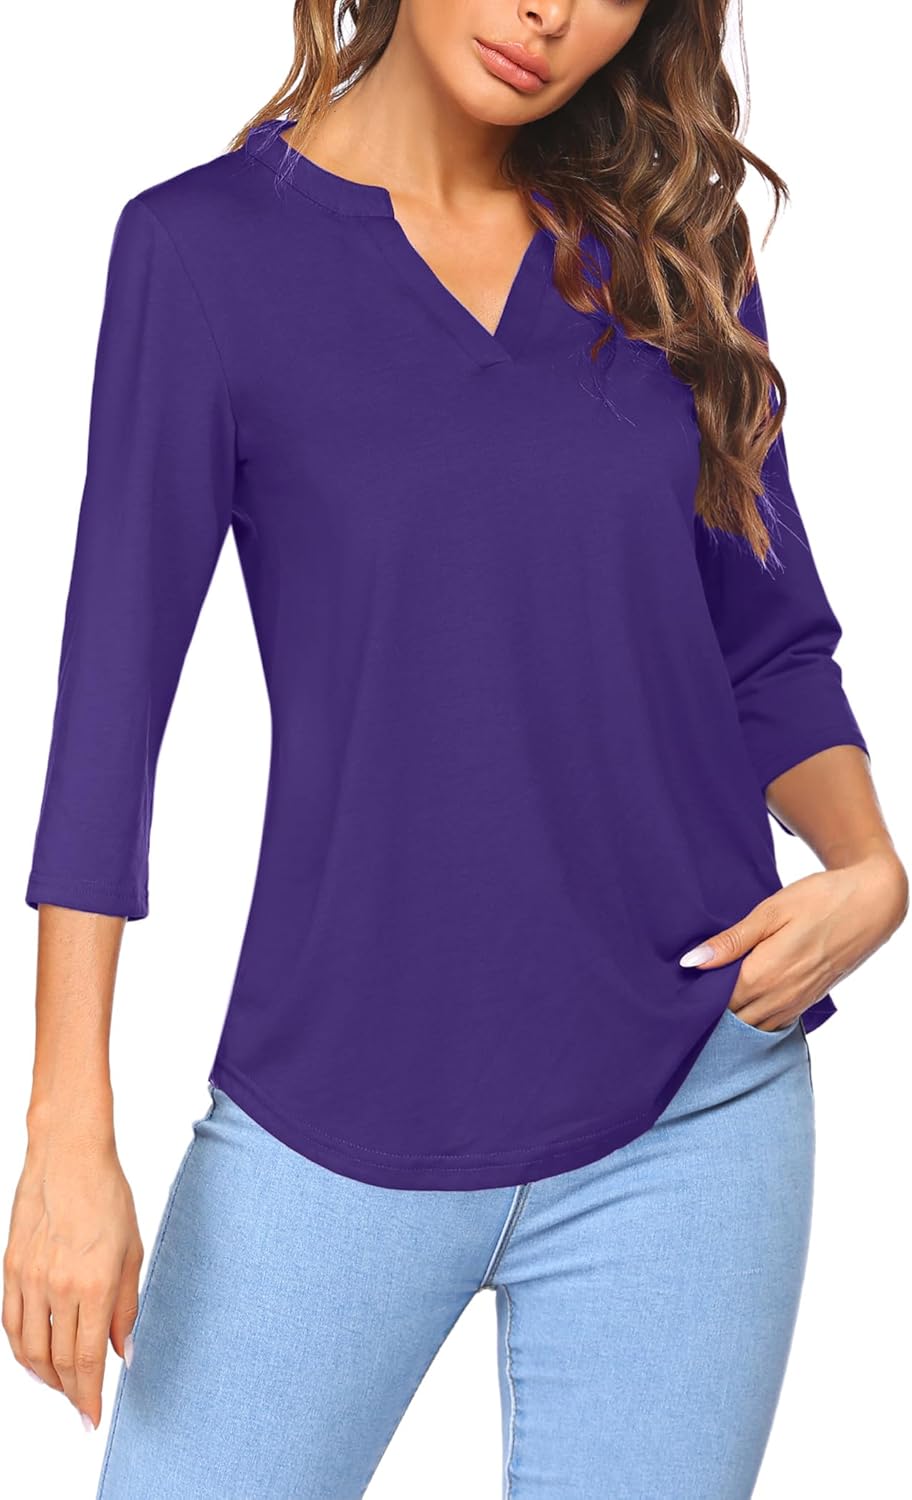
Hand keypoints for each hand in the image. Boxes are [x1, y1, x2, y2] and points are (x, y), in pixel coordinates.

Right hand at [2, 1130, 142, 1431]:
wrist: (68, 1155)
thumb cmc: (107, 1195)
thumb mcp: (132, 1250)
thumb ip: (128, 1306)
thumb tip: (124, 1352)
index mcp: (94, 1284)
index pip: (86, 1359)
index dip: (88, 1395)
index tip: (92, 1418)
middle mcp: (58, 1287)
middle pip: (57, 1360)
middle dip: (70, 1392)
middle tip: (81, 1406)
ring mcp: (29, 1279)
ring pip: (29, 1349)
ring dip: (44, 1377)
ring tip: (61, 1386)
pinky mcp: (10, 1268)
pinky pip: (10, 1323)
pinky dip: (21, 1349)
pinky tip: (34, 1357)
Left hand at [679, 852, 908, 1030]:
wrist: (872, 904)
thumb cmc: (820, 900)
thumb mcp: (770, 912)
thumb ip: (731, 941)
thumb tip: (692, 962)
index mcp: (764, 975)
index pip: (716, 1002)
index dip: (695, 996)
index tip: (678, 987)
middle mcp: (779, 997)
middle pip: (731, 1019)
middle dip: (709, 1011)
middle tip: (688, 995)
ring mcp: (797, 1003)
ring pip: (752, 1026)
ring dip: (732, 1018)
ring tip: (710, 1000)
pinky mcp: (809, 1002)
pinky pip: (774, 1023)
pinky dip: (755, 1019)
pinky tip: (743, 1002)